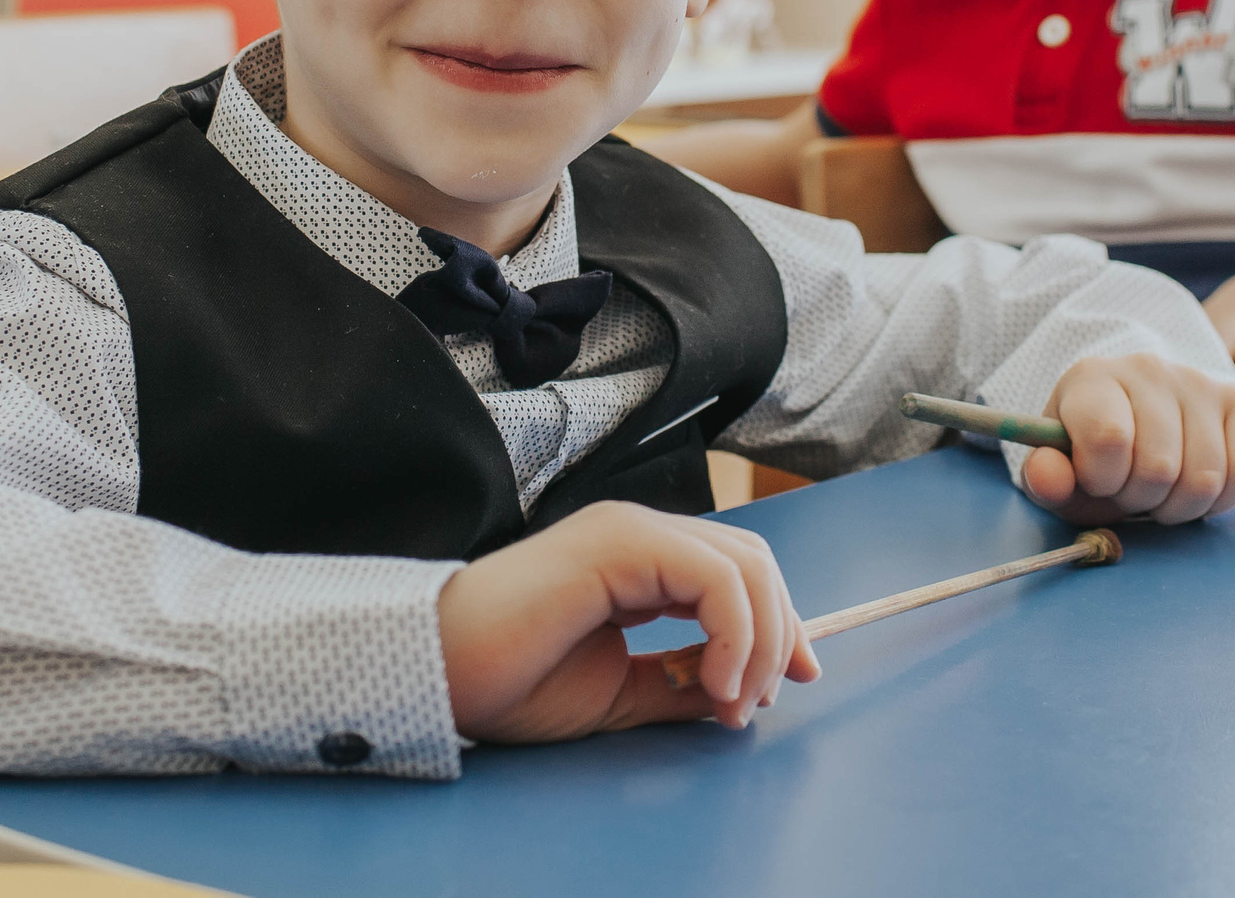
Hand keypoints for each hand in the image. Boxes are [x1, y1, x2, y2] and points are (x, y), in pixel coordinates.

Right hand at [436, 501, 819, 743]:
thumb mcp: (619, 693)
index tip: (794, 680)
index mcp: (640, 564)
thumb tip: (740, 691)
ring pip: (744, 565)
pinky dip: (733, 631)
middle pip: (753, 563)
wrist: (440, 674)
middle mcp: (642, 536)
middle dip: (780, 631)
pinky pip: (712, 576)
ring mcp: (631, 532)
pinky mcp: (621, 542)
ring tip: (735, 701)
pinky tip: (716, 683)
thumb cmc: (509, 682)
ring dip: (761, 638)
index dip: (778, 623)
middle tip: (762, 701)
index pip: (736, 574)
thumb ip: (679, 684)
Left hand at [1020, 351, 1234, 525]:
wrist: (1136, 417)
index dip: (1103, 479)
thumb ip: (1045, 478)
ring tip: (1161, 491)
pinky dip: (1222, 499)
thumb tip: (1048, 477)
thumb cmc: (1093, 452)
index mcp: (1092, 379)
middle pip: (1160, 466)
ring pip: (1205, 476)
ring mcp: (1198, 380)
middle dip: (1142, 499)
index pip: (1107, 437)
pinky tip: (1197, 490)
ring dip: (1180, 505)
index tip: (1098, 480)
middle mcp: (1148, 368)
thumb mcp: (1060, 470)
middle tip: (1131, 489)